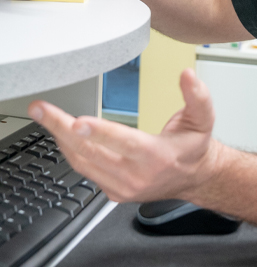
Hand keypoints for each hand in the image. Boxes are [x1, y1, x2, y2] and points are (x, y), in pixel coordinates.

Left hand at [27, 69, 217, 203]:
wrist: (194, 177)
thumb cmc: (194, 146)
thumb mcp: (203, 119)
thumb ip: (197, 96)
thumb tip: (187, 75)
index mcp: (156, 156)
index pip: (123, 143)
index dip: (99, 131)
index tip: (77, 121)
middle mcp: (135, 175)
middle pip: (91, 151)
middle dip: (62, 128)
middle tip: (42, 110)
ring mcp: (120, 186)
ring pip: (82, 162)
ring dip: (59, 138)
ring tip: (45, 117)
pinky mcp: (112, 191)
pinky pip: (84, 170)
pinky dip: (69, 150)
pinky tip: (60, 134)